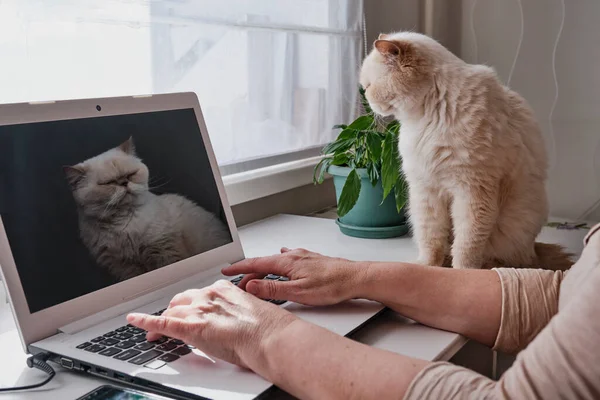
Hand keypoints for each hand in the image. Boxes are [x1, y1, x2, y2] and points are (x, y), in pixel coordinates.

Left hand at [126, 280, 296, 367]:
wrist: (269, 337)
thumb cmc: (267, 328)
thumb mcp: (250, 312)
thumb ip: (235, 312)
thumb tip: (231, 323)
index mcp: (224, 290)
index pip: (199, 295)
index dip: (189, 305)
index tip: (187, 310)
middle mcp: (209, 295)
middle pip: (181, 301)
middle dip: (173, 310)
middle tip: (170, 322)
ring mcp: (199, 310)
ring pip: (172, 312)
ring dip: (162, 321)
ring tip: (154, 333)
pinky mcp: (191, 327)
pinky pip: (162, 322)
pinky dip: (145, 321)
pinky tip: (134, 321)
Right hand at [222, 248, 365, 305]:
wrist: (357, 278)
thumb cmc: (332, 285)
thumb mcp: (299, 292)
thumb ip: (273, 290)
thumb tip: (252, 286)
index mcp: (287, 262)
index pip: (256, 264)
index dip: (239, 267)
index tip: (226, 269)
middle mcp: (293, 256)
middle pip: (264, 262)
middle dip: (249, 270)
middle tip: (237, 280)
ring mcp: (303, 257)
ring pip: (276, 261)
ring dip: (263, 268)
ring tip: (256, 275)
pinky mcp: (312, 260)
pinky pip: (289, 258)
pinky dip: (279, 261)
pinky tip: (284, 257)